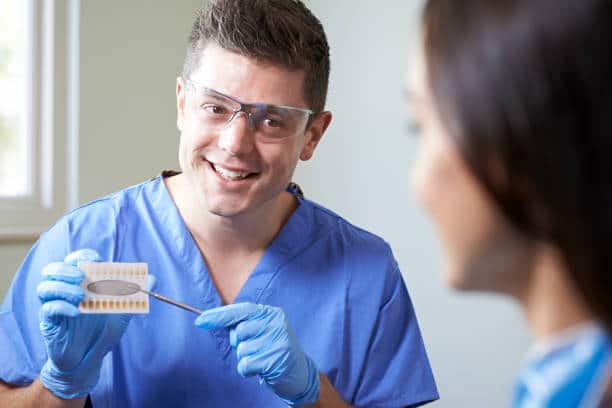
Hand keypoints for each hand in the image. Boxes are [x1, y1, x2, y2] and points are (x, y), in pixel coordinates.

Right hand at [37, 249, 131, 398]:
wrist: (90, 359)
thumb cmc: (103, 330)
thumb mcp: (123, 311)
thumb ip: (136, 294)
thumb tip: (153, 278)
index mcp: (81, 283)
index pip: (75, 260)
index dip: (84, 257)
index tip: (97, 262)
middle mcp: (65, 291)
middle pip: (53, 269)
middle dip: (66, 269)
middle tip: (83, 277)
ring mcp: (55, 305)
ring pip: (45, 286)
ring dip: (62, 287)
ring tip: (81, 296)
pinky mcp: (49, 322)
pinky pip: (47, 309)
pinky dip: (61, 307)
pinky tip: (77, 312)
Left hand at [195, 303, 319, 406]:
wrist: (299, 374)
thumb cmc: (274, 350)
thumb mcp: (263, 331)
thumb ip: (243, 324)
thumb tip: (210, 319)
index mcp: (272, 313)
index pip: (241, 311)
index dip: (219, 316)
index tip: (200, 321)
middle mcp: (276, 324)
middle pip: (239, 332)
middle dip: (239, 343)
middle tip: (254, 348)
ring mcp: (278, 341)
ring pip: (241, 350)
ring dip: (246, 358)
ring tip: (261, 359)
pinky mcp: (275, 360)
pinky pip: (245, 365)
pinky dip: (247, 371)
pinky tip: (261, 370)